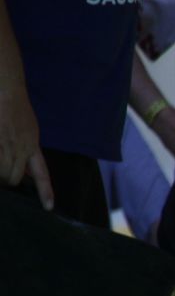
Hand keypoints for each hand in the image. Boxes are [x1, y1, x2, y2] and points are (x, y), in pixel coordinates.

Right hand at [0, 87, 51, 209]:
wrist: (5, 88)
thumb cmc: (15, 108)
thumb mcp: (29, 131)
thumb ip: (29, 153)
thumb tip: (30, 174)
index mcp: (32, 145)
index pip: (42, 174)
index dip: (45, 191)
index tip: (49, 207)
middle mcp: (20, 147)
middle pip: (14, 178)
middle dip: (8, 181)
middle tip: (4, 177)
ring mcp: (5, 144)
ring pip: (3, 172)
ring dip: (0, 173)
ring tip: (1, 166)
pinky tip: (0, 154)